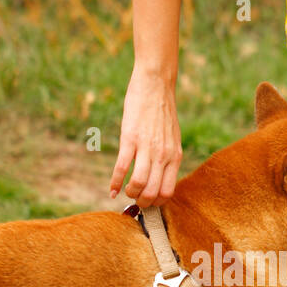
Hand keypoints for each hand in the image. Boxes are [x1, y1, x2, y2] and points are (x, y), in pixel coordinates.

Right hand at [110, 67, 181, 206]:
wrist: (155, 85)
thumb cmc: (162, 111)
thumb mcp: (173, 137)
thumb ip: (168, 156)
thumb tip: (161, 174)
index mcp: (175, 156)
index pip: (167, 191)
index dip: (156, 202)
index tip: (148, 201)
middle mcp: (163, 155)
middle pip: (152, 193)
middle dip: (142, 202)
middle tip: (134, 199)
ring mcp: (146, 148)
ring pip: (138, 184)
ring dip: (129, 194)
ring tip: (124, 193)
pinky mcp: (130, 139)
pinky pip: (121, 168)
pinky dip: (114, 182)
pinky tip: (111, 190)